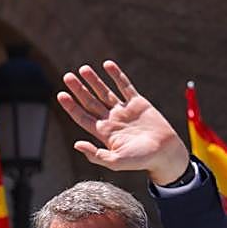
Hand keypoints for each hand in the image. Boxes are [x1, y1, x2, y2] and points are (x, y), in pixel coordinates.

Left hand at [56, 60, 190, 183]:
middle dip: (79, 89)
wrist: (165, 153)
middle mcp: (112, 120)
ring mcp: (124, 110)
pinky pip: (124, 86)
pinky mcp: (138, 103)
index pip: (82, 117)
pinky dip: (116, 75)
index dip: (71, 106)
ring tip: (83, 69)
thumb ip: (96, 155)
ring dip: (94, 81)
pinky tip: (107, 65)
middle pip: (90, 102)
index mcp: (104, 133)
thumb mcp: (116, 162)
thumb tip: (76, 144)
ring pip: (105, 92)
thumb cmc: (141, 160)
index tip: (61, 94)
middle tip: (67, 77)